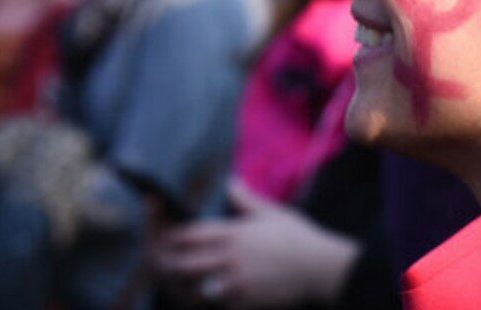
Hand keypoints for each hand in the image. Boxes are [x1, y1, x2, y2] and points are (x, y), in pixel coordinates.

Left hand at [152, 181, 359, 308]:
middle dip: (166, 264)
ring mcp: (235, 283)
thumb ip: (246, 200)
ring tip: (173, 285)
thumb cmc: (299, 238)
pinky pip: (213, 307)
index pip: (189, 234)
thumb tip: (231, 183)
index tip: (163, 237)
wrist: (321, 268)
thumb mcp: (273, 213)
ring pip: (192, 290)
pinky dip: (203, 304)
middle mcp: (229, 259)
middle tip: (159, 264)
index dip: (170, 236)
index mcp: (234, 234)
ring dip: (180, 288)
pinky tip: (201, 300)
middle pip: (182, 264)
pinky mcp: (244, 303)